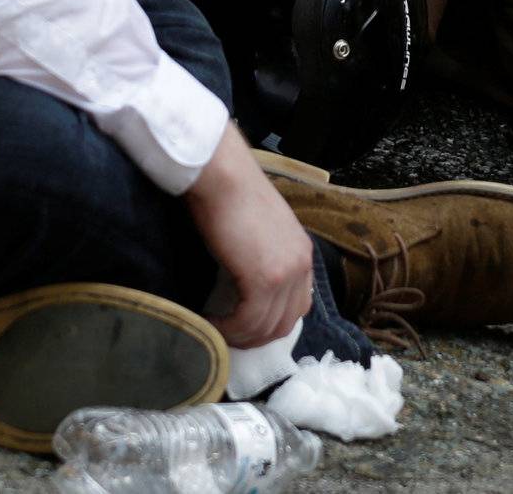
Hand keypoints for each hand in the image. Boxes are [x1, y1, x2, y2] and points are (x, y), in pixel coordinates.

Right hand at [184, 124, 314, 349]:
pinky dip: (227, 329)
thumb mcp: (263, 232)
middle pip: (284, 324)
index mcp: (303, 252)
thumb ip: (267, 258)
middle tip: (225, 334)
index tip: (242, 326)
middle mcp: (302, 264)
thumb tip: (248, 290)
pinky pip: (248, 322)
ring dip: (237, 336)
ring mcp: (287, 272)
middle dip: (254, 337)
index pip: (298, 307)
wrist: (224, 176)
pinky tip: (209, 321)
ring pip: (265, 327)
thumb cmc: (233, 196)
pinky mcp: (266, 279)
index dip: (269, 323)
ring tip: (213, 329)